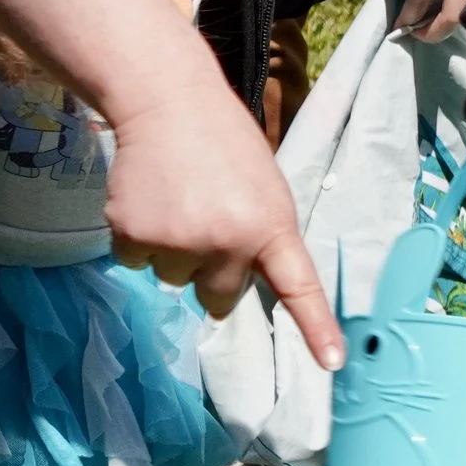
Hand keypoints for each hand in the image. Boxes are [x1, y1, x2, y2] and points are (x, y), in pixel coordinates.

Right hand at [104, 75, 344, 369]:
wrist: (168, 103)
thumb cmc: (226, 145)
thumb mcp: (266, 188)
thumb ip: (264, 236)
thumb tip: (245, 284)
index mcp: (272, 227)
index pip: (299, 287)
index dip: (315, 329)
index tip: (332, 362)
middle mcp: (228, 242)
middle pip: (220, 299)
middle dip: (213, 274)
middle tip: (208, 225)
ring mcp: (178, 243)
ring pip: (174, 280)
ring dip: (174, 253)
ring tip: (179, 202)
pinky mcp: (133, 237)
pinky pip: (137, 262)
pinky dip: (139, 239)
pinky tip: (149, 201)